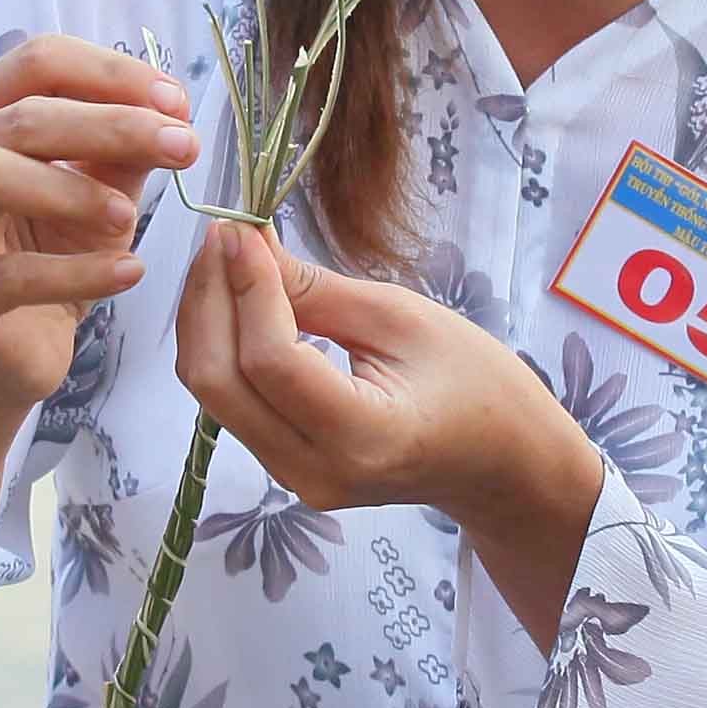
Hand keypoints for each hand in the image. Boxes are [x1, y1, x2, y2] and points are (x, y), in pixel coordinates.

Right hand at [0, 34, 197, 414]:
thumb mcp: (99, 187)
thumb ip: (125, 146)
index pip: (39, 62)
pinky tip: (129, 273)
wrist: (12, 347)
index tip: (178, 104)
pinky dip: (77, 272)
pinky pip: (9, 275)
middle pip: (21, 115)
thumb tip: (170, 109)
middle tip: (183, 148)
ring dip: (71, 189)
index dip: (112, 74)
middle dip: (113, 124)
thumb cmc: (51, 251)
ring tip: (131, 215)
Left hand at [170, 221, 586, 526]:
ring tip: (226, 260)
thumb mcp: (402, 318)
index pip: (270, 360)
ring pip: (213, 393)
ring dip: (206, 319)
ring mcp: (293, 478)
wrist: (500, 461)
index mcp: (362, 437)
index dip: (246, 288)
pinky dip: (222, 345)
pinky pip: (230, 403)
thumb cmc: (476, 382)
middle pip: (218, 382)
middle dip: (207, 300)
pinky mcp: (282, 468)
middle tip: (222, 236)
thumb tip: (244, 246)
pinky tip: (236, 300)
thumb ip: (316, 290)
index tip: (240, 229)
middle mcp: (314, 470)